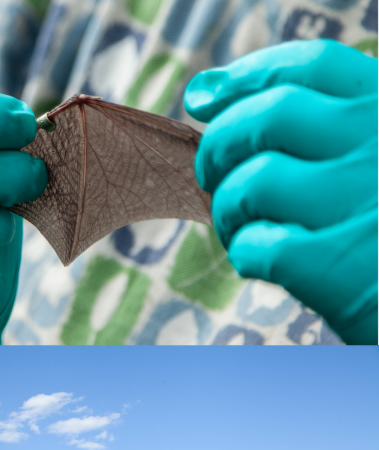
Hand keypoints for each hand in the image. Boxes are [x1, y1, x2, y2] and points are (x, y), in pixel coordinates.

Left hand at [185, 39, 376, 344]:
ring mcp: (366, 203)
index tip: (203, 98)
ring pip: (256, 181)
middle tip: (212, 179)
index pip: (312, 68)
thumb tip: (212, 97)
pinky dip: (246, 253)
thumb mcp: (375, 169)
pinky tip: (261, 262)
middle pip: (270, 116)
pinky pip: (262, 246)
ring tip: (242, 230)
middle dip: (219, 147)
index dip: (245, 80)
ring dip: (229, 209)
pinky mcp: (344, 266)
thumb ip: (330, 133)